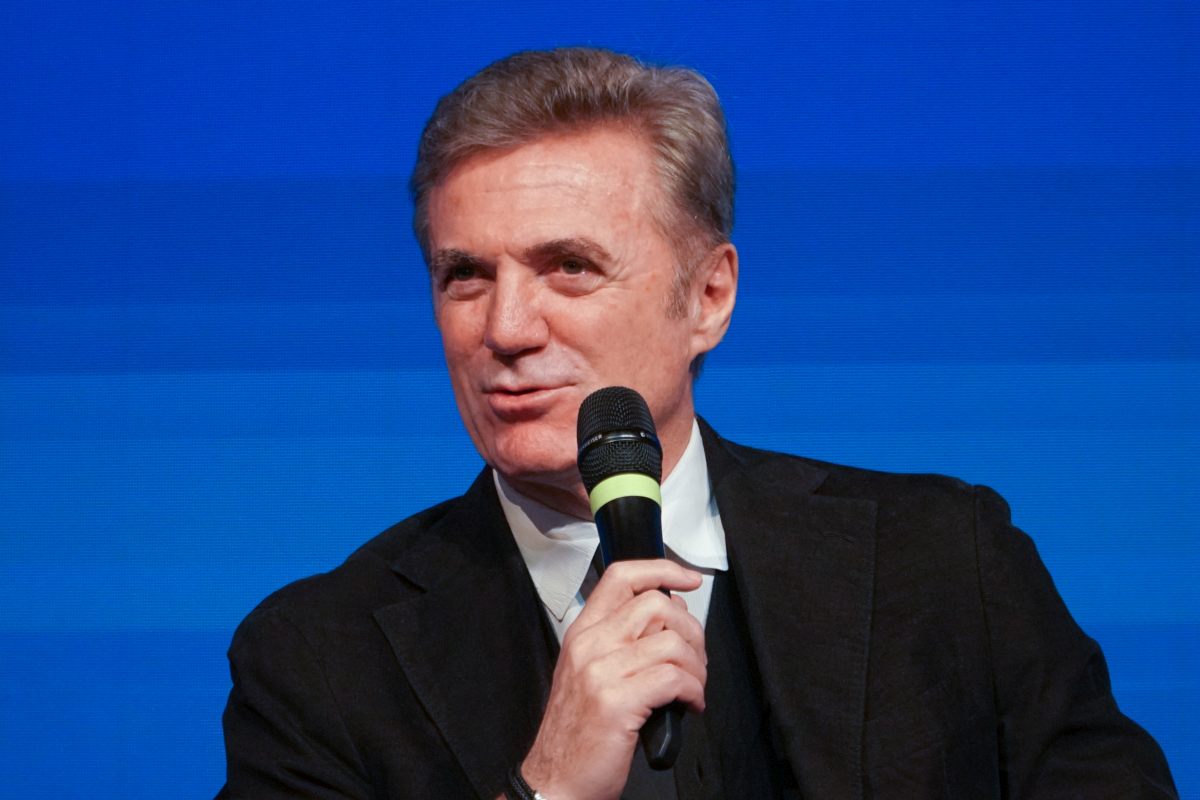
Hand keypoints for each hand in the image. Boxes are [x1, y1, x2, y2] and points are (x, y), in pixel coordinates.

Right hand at [520, 559, 706, 799]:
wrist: (557, 780)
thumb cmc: (579, 732)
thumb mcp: (590, 673)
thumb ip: (622, 641)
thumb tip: (669, 616)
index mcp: (583, 632)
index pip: (622, 577)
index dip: (663, 569)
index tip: (689, 578)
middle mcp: (590, 646)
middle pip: (657, 605)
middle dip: (692, 630)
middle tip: (694, 659)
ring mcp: (601, 673)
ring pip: (673, 642)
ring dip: (698, 667)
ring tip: (692, 688)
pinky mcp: (617, 703)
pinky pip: (675, 679)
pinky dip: (694, 692)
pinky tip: (689, 705)